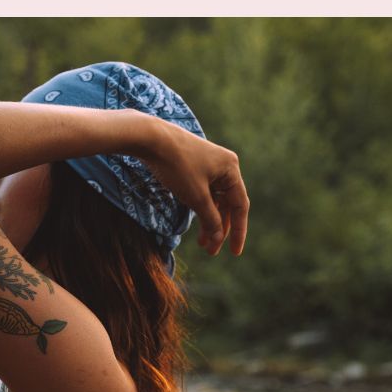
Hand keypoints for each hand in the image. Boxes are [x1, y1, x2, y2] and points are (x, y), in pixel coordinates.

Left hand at [141, 118, 249, 256]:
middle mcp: (225, 165)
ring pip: (215, 199)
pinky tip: (195, 222)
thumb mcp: (195, 196)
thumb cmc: (176, 165)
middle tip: (210, 251)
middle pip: (227, 204)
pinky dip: (200, 208)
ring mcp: (210, 164)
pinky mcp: (195, 165)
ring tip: (201, 243)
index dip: (238, 231)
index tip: (235, 252)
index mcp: (231, 169)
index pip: (240, 206)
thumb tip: (218, 239)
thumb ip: (210, 219)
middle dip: (219, 229)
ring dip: (208, 221)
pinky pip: (204, 191)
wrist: (150, 138)